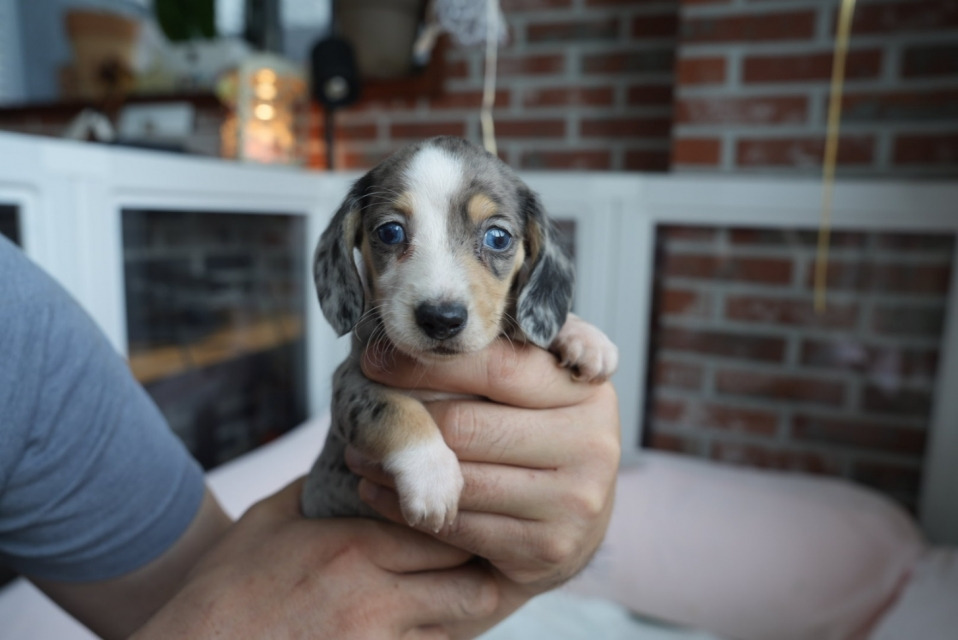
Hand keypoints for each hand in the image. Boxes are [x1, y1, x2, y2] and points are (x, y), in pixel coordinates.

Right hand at [133, 478, 497, 639]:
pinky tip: (408, 623)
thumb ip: (321, 485)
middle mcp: (376, 599)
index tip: (463, 517)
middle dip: (478, 572)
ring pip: (457, 628)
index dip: (463, 525)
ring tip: (442, 592)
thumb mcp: (270, 519)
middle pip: (472, 587)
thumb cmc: (223, 589)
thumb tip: (355, 456)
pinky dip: (427, 639)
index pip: (448, 531)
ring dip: (457, 610)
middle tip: (471, 559)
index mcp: (355, 548)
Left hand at [353, 339, 620, 618]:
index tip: (375, 360)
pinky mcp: (548, 549)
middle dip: (405, 416)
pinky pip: (459, 522)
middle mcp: (592, 443)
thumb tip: (446, 308)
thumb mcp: (542, 382)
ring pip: (460, 476)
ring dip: (396, 465)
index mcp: (588, 390)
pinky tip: (380, 491)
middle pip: (470, 424)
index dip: (428, 362)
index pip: (498, 366)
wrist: (574, 516)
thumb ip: (516, 344)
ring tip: (360, 451)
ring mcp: (574, 500)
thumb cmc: (542, 431)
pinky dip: (408, 506)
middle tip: (362, 411)